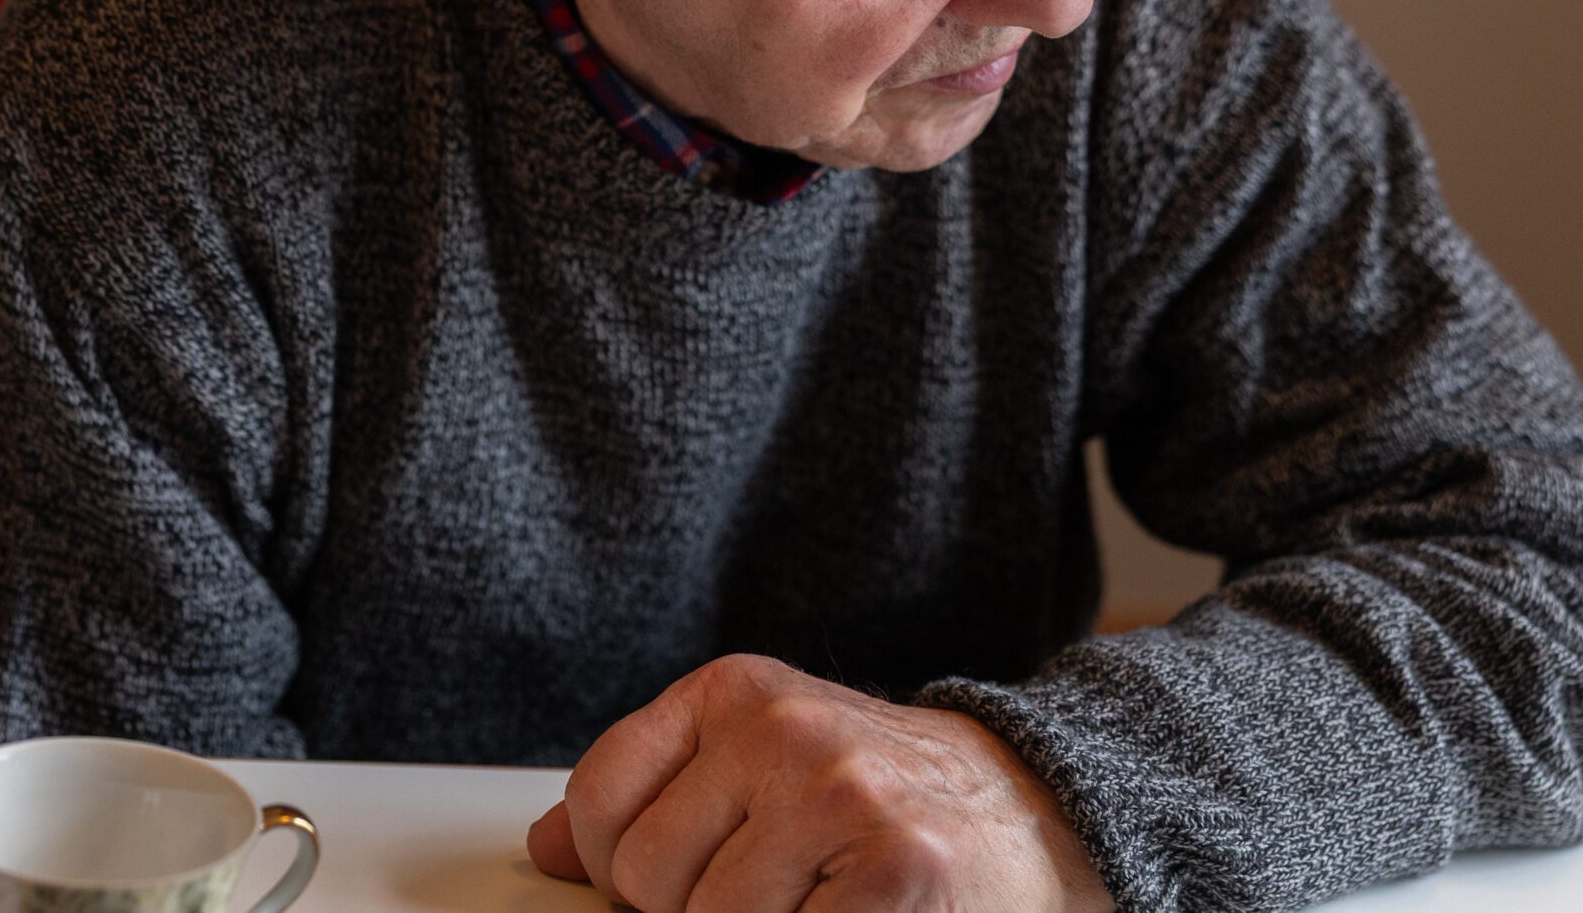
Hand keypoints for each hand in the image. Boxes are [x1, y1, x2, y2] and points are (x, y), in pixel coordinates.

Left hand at [526, 653, 1113, 911]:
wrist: (1036, 811)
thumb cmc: (882, 797)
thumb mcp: (762, 760)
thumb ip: (661, 791)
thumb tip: (547, 847)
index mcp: (736, 692)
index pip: (597, 799)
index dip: (614, 868)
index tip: (667, 881)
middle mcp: (782, 728)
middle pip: (644, 876)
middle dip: (692, 911)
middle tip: (776, 893)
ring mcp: (838, 796)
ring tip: (818, 901)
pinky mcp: (893, 872)